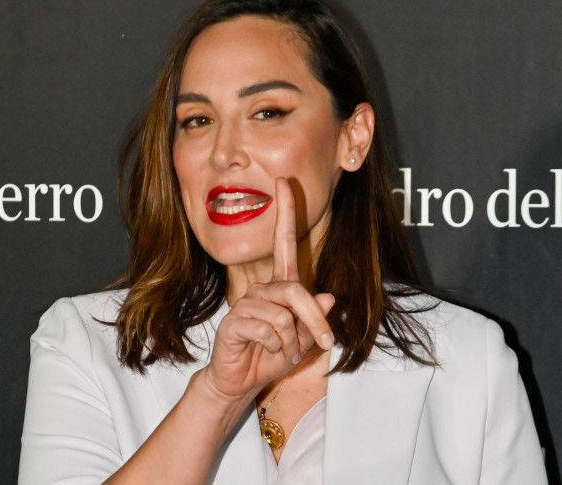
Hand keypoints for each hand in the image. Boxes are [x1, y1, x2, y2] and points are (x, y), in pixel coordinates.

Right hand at [200, 177, 335, 402]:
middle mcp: (261, 289)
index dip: (285, 212)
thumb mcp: (303, 340)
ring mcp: (246, 303)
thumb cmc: (271, 355)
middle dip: (315, 321)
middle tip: (326, 343)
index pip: (283, 243)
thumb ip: (315, 320)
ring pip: (283, 315)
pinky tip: (262, 350)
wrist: (241, 380)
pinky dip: (275, 346)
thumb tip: (327, 297)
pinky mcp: (234, 321)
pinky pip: (267, 328)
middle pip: (296, 290)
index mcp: (279, 286)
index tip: (284, 182)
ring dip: (291, 341)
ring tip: (280, 350)